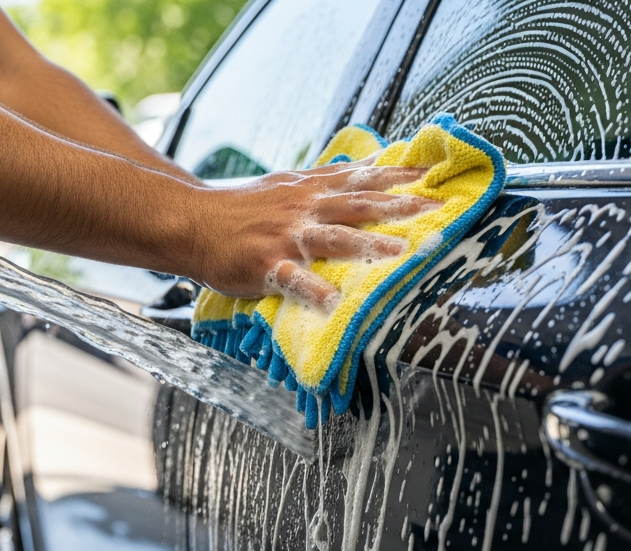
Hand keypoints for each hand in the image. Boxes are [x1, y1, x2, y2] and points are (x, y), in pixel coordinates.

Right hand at [188, 154, 440, 311]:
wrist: (192, 222)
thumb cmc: (242, 207)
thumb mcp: (287, 184)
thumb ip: (328, 180)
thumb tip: (370, 167)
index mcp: (310, 189)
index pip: (363, 178)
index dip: (399, 175)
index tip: (435, 174)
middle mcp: (303, 208)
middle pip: (358, 204)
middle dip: (400, 206)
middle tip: (438, 209)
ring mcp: (286, 236)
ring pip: (334, 237)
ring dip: (370, 243)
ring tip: (403, 251)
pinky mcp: (266, 265)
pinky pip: (294, 279)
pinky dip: (314, 290)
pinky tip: (335, 302)